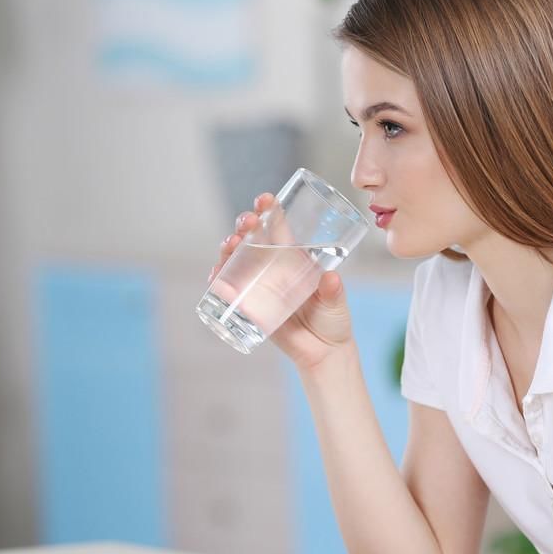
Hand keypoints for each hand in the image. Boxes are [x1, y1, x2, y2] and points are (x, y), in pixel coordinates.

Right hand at [210, 193, 354, 370]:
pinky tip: (216, 274)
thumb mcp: (336, 304)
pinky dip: (219, 281)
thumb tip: (331, 279)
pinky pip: (229, 291)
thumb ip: (333, 292)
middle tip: (248, 222)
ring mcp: (260, 287)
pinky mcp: (250, 308)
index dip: (270, 212)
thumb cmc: (333, 322)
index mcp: (295, 261)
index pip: (279, 230)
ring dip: (230, 248)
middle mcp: (274, 270)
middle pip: (254, 240)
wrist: (323, 354)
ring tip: (231, 243)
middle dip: (246, 225)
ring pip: (238, 260)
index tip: (265, 199)